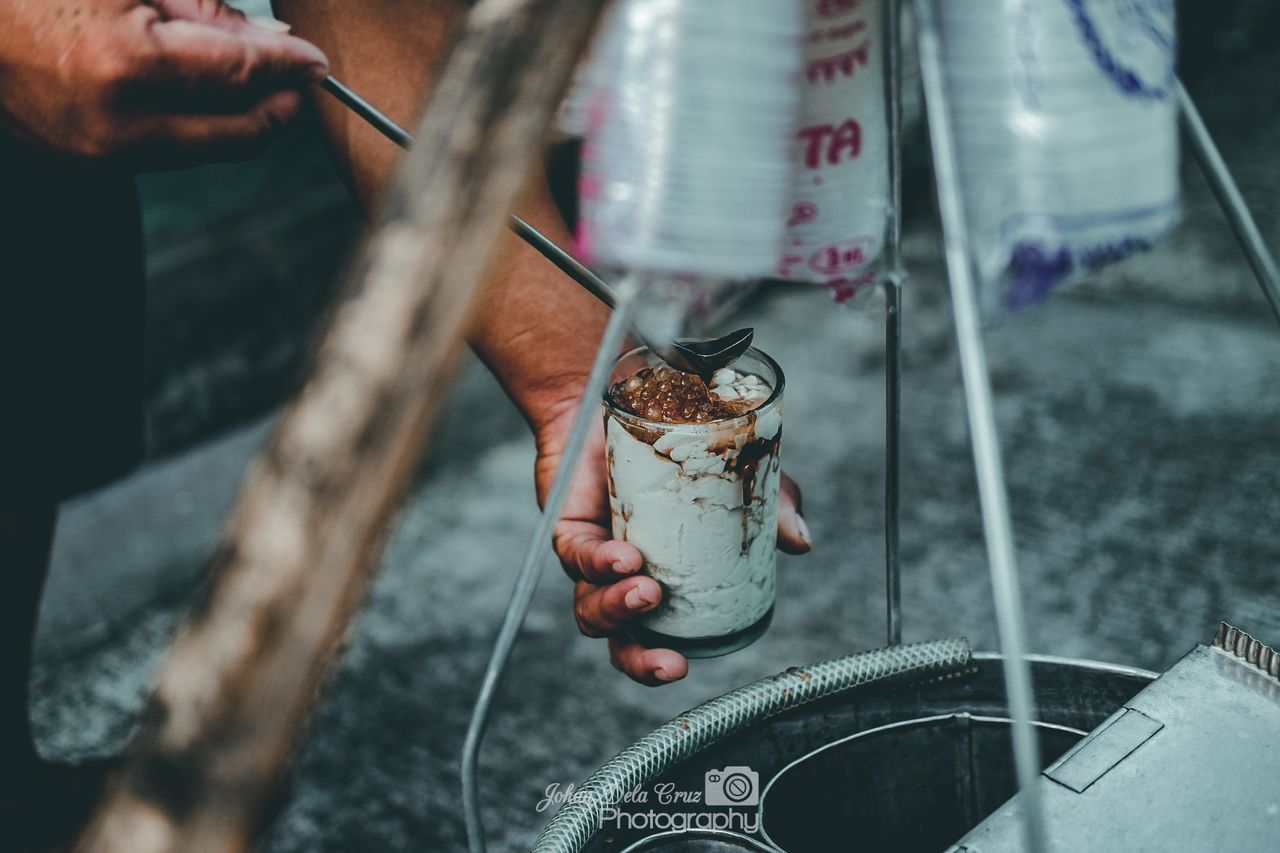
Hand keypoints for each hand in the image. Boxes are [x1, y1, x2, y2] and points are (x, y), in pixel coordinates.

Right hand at [0, 0, 327, 167]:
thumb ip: (205, 11)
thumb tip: (272, 43)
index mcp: (125, 64)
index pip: (237, 75)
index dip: (286, 67)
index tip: (313, 61)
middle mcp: (118, 123)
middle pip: (237, 131)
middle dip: (277, 106)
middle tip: (299, 79)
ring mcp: (102, 152)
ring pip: (209, 147)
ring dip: (241, 117)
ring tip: (251, 78)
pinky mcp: (90, 162)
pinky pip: (171, 148)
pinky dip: (199, 123)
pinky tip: (203, 93)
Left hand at [534, 402, 811, 686]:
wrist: (628, 395)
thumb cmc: (676, 445)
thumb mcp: (734, 475)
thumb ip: (770, 505)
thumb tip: (800, 542)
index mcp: (654, 579)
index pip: (648, 638)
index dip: (656, 664)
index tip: (682, 668)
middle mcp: (617, 576)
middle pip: (615, 638)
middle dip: (638, 659)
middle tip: (670, 661)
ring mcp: (590, 554)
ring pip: (590, 604)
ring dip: (618, 608)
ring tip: (649, 591)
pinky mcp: (568, 525)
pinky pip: (577, 555)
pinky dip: (599, 562)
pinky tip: (623, 558)